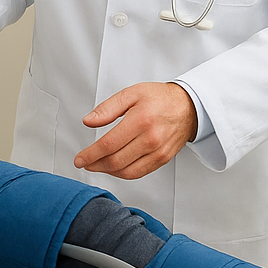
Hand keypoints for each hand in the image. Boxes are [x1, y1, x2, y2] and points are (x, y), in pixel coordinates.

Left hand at [74, 82, 197, 179]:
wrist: (188, 107)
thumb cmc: (160, 98)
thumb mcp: (131, 93)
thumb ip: (107, 108)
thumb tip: (88, 121)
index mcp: (140, 120)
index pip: (109, 144)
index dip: (91, 154)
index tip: (79, 159)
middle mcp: (151, 139)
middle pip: (116, 161)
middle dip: (95, 165)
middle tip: (84, 163)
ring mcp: (158, 151)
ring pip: (126, 171)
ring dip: (107, 172)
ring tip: (96, 166)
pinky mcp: (163, 159)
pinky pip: (139, 173)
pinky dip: (123, 174)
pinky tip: (114, 168)